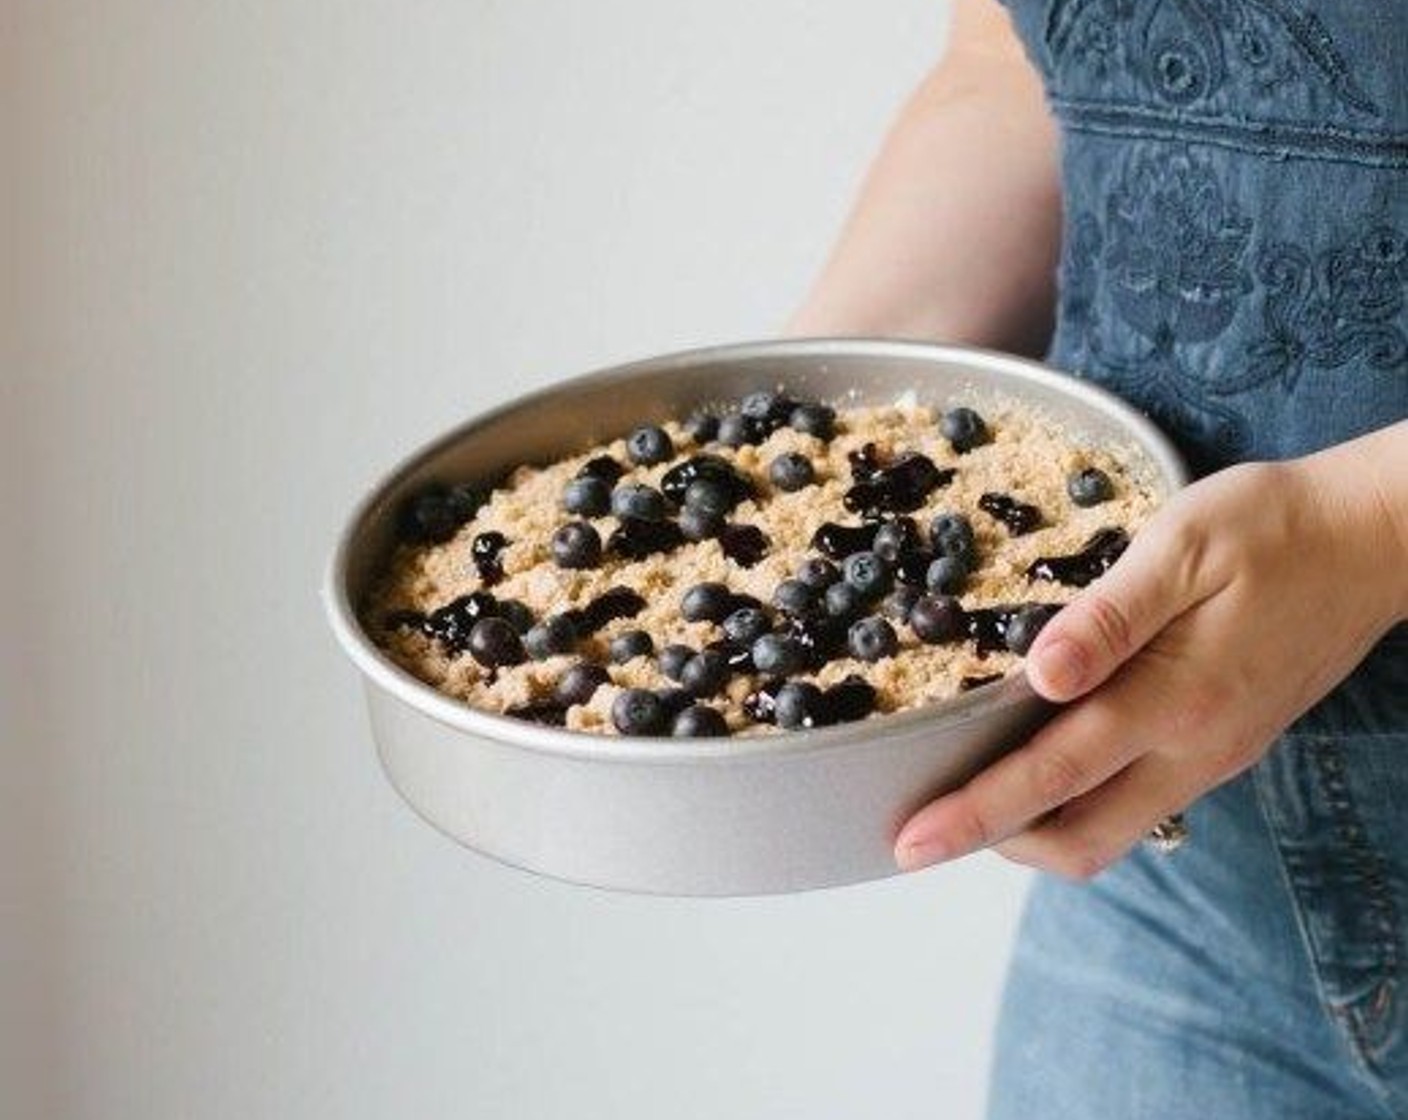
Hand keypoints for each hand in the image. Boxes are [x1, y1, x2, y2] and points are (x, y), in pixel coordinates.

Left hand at [894, 438, 1407, 878]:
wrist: (1374, 542)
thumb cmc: (1273, 529)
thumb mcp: (1183, 546)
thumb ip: (1107, 617)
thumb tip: (1036, 675)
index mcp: (1173, 700)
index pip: (1051, 778)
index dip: (974, 815)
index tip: (909, 842)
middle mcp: (1193, 750)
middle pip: (1079, 839)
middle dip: (997, 841)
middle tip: (926, 820)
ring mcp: (1212, 757)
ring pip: (1109, 831)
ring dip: (1037, 829)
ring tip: (973, 792)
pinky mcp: (1222, 748)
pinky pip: (1137, 802)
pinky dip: (1078, 803)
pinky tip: (1042, 760)